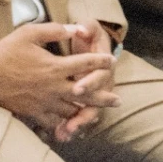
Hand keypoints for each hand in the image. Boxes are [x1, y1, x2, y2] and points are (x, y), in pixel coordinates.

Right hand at [0, 23, 118, 126]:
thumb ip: (56, 29)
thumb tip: (77, 28)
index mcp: (55, 67)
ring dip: (85, 111)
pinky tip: (69, 123)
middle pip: (85, 93)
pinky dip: (63, 122)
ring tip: (96, 113)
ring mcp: (44, 102)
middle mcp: (53, 87)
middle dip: (103, 97)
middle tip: (117, 100)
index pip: (85, 63)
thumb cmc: (6, 51)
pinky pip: (52, 121)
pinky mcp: (32, 112)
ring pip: (71, 110)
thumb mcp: (30, 33)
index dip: (101, 61)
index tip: (112, 60)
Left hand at [55, 21, 117, 142]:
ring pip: (88, 112)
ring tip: (65, 134)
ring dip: (78, 123)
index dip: (90, 83)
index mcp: (102, 65)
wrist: (94, 44)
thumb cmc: (89, 35)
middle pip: (95, 101)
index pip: (100, 76)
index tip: (76, 88)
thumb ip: (87, 27)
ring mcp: (93, 92)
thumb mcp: (90, 27)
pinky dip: (71, 125)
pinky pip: (79, 116)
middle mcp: (101, 82)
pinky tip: (60, 134)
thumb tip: (81, 29)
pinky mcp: (84, 99)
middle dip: (84, 113)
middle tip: (71, 123)